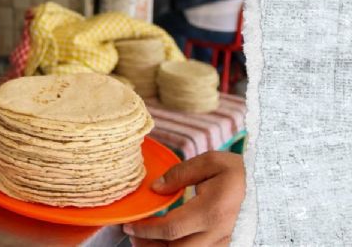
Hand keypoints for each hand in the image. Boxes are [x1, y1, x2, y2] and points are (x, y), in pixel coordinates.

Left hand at [124, 152, 244, 246]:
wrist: (270, 186)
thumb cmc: (239, 171)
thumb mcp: (210, 162)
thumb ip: (180, 173)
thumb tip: (155, 188)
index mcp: (212, 212)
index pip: (171, 229)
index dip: (146, 230)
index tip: (130, 226)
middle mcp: (218, 233)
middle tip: (133, 237)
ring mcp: (223, 241)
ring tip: (145, 240)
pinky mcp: (225, 244)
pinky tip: (166, 241)